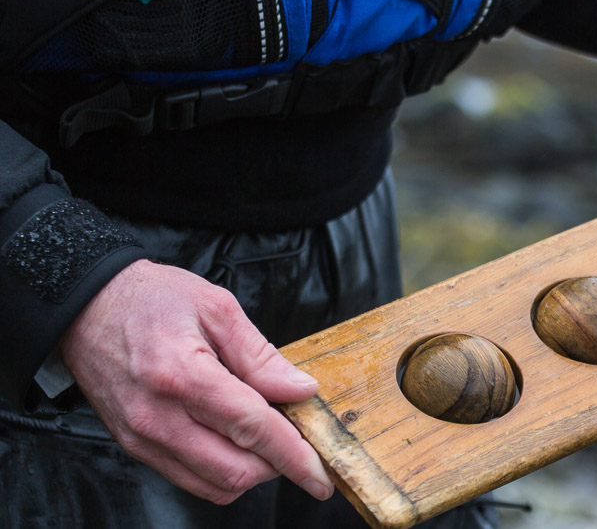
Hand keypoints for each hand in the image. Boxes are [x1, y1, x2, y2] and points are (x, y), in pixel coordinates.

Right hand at [59, 259, 333, 504]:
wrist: (89, 306)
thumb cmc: (152, 299)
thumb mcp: (219, 308)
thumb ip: (261, 357)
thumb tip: (300, 390)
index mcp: (183, 376)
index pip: (252, 429)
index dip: (294, 455)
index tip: (320, 474)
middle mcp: (158, 417)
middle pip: (235, 470)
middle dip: (277, 464)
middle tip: (296, 437)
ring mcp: (143, 438)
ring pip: (213, 485)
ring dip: (251, 471)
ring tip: (265, 435)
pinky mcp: (135, 447)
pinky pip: (189, 478)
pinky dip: (221, 470)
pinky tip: (234, 439)